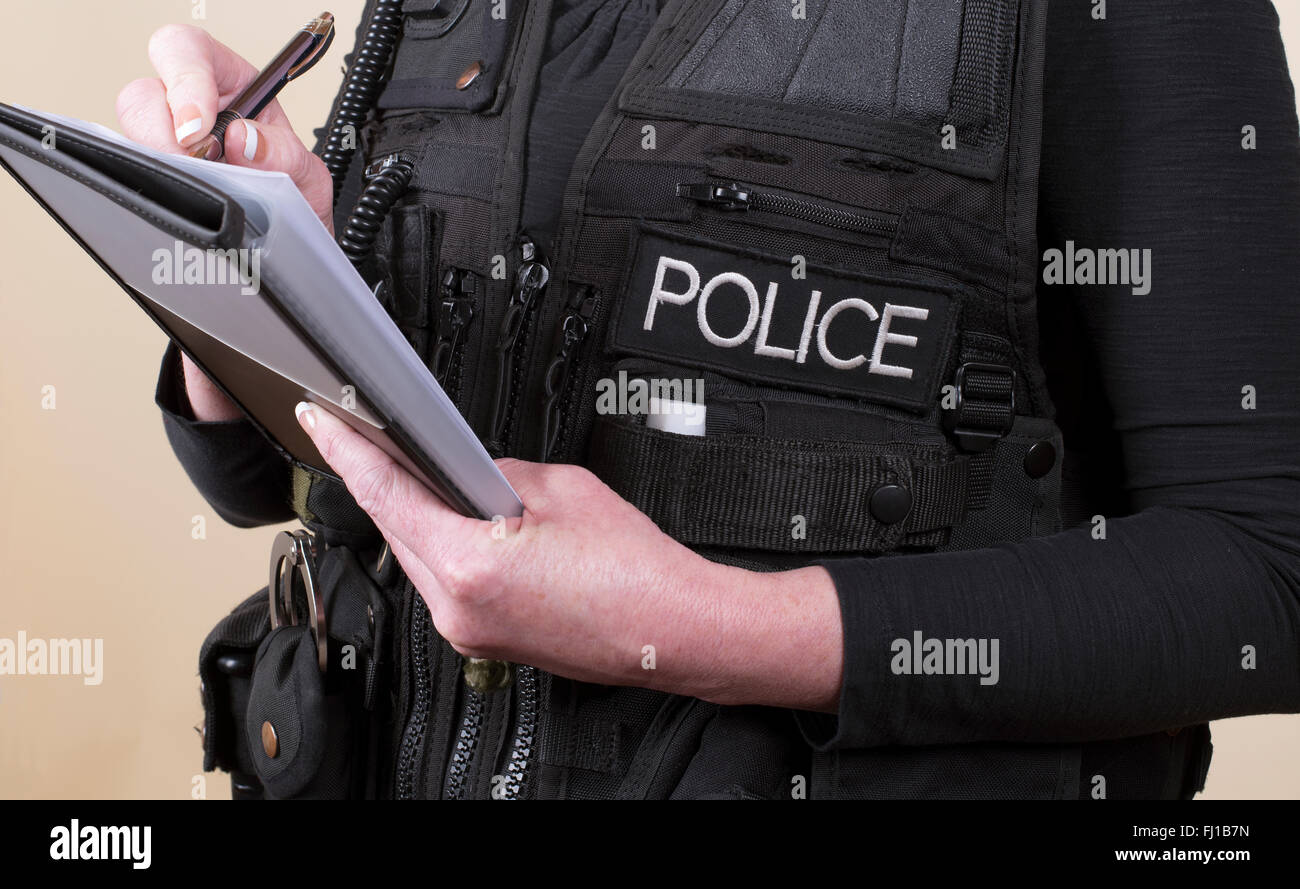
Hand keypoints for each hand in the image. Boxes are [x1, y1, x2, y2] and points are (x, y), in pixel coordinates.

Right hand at [118, 24, 335, 420]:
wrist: (286, 287)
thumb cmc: (298, 220)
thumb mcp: (310, 188)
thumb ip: (287, 159)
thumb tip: (243, 139)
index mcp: (233, 94)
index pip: (188, 53)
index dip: (185, 78)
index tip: (200, 127)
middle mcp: (191, 121)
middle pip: (141, 97)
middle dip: (160, 134)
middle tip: (192, 172)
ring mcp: (163, 160)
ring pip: (123, 145)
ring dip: (153, 172)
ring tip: (195, 205)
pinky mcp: (147, 197)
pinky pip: (123, 189)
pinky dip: (144, 205)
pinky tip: (175, 229)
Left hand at [294, 401, 843, 711]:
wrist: (672, 628)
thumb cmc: (634, 570)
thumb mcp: (561, 488)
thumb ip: (496, 473)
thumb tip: (468, 470)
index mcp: (469, 565)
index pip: (386, 495)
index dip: (347, 452)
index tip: (322, 424)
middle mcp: (457, 607)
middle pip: (395, 528)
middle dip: (386, 481)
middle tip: (373, 437)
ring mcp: (468, 630)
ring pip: (417, 558)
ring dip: (418, 516)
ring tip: (427, 477)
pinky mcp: (485, 640)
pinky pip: (444, 583)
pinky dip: (446, 549)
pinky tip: (464, 524)